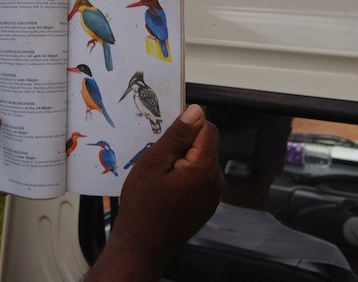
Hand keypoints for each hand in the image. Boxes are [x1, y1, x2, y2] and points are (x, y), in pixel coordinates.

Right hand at [86, 105, 222, 280]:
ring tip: (161, 180)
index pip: (207, 129)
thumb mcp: (153, 163)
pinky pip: (199, 178)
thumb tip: (195, 112)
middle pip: (204, 145)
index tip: (167, 141)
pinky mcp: (207, 204)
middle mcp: (215, 181)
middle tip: (159, 164)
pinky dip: (185, 178)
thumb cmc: (143, 208)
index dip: (186, 129)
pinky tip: (167, 190)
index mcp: (204, 169)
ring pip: (200, 161)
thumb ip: (176, 136)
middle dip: (182, 147)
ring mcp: (213, 195)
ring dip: (182, 163)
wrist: (142, 245)